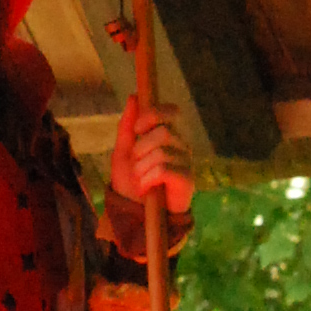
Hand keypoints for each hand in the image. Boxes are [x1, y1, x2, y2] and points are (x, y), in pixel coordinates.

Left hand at [108, 95, 194, 221]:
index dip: (153, 115)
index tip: (137, 130)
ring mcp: (186, 162)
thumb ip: (127, 126)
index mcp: (167, 135)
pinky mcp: (187, 180)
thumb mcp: (123, 152)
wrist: (135, 213)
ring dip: (141, 168)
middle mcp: (181, 145)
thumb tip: (134, 96)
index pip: (171, 112)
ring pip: (161, 152)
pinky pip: (164, 169)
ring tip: (139, 181)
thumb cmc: (131, 182)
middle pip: (162, 132)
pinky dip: (148, 179)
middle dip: (140, 149)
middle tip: (136, 165)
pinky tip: (146, 189)